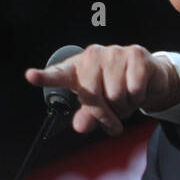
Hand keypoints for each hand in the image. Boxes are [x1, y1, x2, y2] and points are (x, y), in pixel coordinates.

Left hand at [24, 44, 179, 135]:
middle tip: (114, 116)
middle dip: (105, 113)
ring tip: (126, 98)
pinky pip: (134, 89)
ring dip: (124, 105)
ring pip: (116, 95)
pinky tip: (138, 90)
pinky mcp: (135, 54)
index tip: (31, 76)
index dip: (44, 77)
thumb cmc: (117, 90)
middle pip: (93, 96)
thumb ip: (87, 117)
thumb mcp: (99, 107)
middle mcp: (93, 57)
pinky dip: (138, 98)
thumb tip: (80, 126)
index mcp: (77, 69)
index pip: (58, 74)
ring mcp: (114, 53)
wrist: (149, 77)